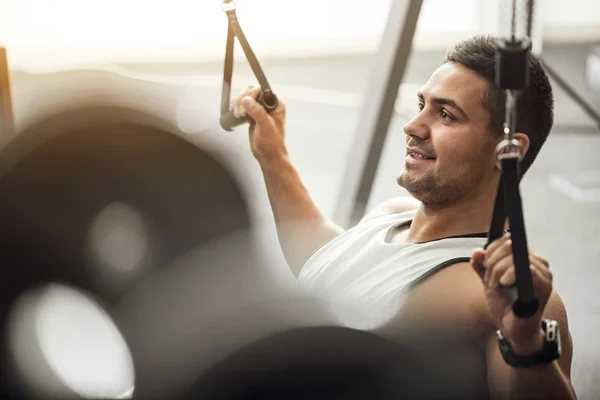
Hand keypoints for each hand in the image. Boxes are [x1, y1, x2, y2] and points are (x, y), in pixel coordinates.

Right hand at [231, 85, 286, 160]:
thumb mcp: (265, 126)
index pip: (262, 90)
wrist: (269, 156)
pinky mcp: (253, 117)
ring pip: (247, 99)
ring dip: (239, 104)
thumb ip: (257, 112)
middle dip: (244, 99)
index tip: (246, 103)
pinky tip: (236, 114)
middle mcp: (269, 106)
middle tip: (241, 112)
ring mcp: (260, 111)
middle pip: (252, 92)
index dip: (252, 94)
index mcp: (277, 105)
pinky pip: (244, 107)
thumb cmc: (272, 144)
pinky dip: (238, 108)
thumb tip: (247, 100)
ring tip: (239, 115)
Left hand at [471, 234, 552, 353]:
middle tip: (491, 279)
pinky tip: (504, 283)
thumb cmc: (505, 304)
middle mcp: (538, 262)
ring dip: (498, 271)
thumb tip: (478, 251)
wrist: (513, 329)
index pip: (506, 239)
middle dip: (493, 262)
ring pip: (514, 257)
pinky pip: (526, 269)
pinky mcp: (545, 285)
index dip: (491, 250)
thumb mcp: (488, 282)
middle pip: (509, 246)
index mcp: (525, 258)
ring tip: (498, 285)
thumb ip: (481, 266)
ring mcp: (543, 273)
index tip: (485, 265)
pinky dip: (509, 275)